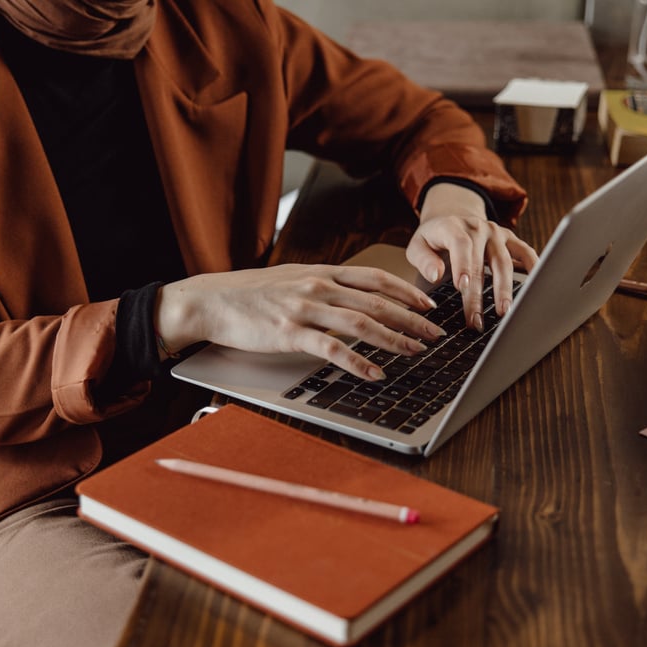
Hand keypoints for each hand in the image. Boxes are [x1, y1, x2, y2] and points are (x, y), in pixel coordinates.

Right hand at [154, 264, 445, 380]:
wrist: (211, 301)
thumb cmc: (247, 295)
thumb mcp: (290, 280)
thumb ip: (320, 286)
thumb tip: (347, 297)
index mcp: (320, 273)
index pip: (374, 278)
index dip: (406, 291)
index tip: (429, 304)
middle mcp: (317, 287)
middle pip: (377, 302)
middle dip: (412, 318)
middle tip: (435, 334)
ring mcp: (305, 309)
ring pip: (362, 323)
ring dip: (394, 338)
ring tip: (416, 351)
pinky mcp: (291, 333)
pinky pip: (332, 349)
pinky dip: (358, 362)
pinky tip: (375, 373)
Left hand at [405, 183, 537, 329]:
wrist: (452, 216)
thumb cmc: (433, 238)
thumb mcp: (417, 244)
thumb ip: (423, 259)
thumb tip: (435, 275)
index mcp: (453, 227)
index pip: (460, 245)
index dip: (462, 265)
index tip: (461, 287)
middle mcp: (478, 228)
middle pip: (481, 263)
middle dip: (479, 295)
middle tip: (476, 321)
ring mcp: (497, 233)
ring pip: (504, 262)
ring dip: (505, 289)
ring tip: (504, 313)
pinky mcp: (510, 239)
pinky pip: (525, 252)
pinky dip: (534, 267)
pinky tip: (536, 286)